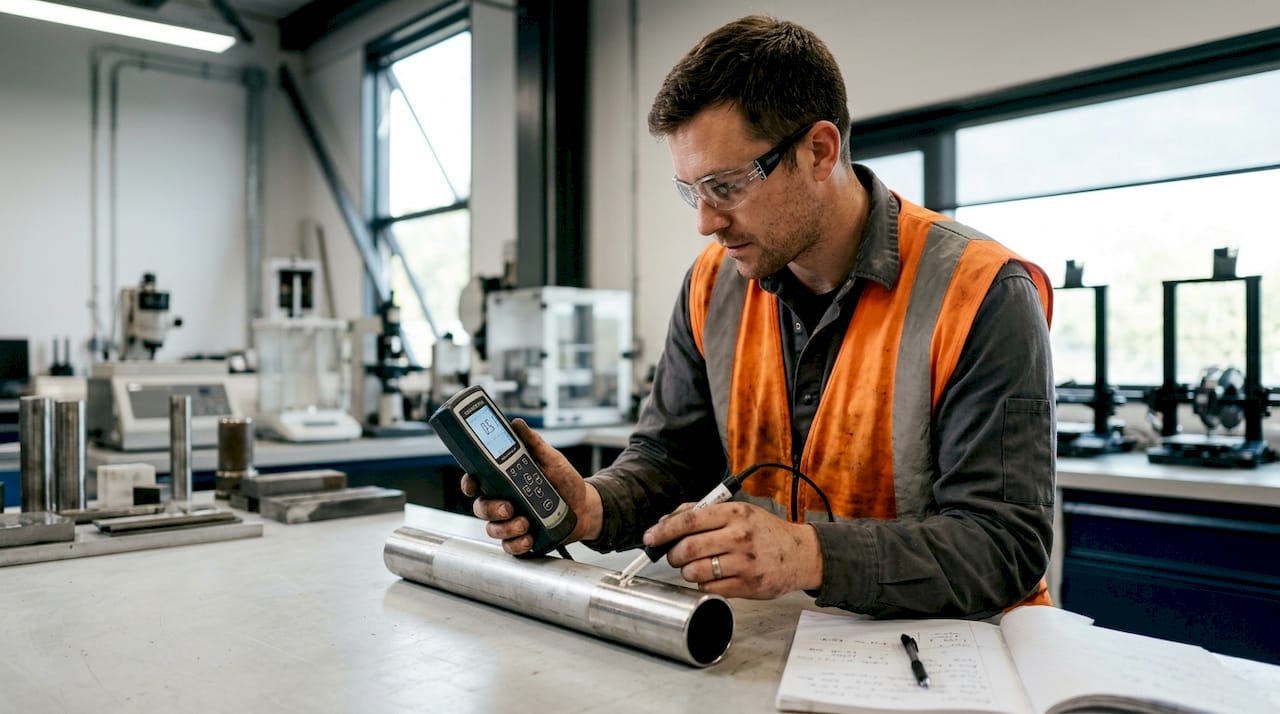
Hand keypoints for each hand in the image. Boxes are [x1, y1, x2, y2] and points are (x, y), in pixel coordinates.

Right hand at [460, 419, 602, 554]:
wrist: (585, 506)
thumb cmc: (565, 482)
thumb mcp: (551, 459)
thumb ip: (533, 443)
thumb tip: (517, 424)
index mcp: (505, 481)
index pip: (477, 482)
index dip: (469, 484)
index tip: (473, 484)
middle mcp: (503, 501)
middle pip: (481, 508)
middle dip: (491, 509)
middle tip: (509, 507)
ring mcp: (511, 521)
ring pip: (493, 529)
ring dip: (506, 528)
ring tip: (525, 523)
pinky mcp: (521, 538)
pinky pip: (509, 546)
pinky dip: (517, 544)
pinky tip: (529, 538)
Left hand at [643, 501, 822, 597]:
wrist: (800, 554)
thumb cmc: (764, 531)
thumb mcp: (738, 511)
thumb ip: (703, 513)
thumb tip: (667, 521)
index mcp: (734, 513)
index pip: (688, 520)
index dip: (663, 530)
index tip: (649, 538)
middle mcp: (739, 536)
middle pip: (687, 548)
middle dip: (673, 555)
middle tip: (674, 556)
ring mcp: (744, 563)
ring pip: (695, 571)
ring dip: (687, 571)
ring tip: (696, 566)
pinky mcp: (748, 586)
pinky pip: (709, 588)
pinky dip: (703, 584)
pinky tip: (713, 576)